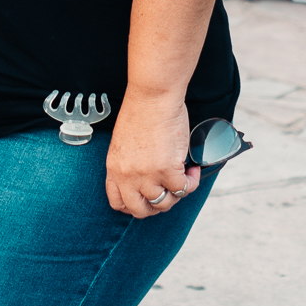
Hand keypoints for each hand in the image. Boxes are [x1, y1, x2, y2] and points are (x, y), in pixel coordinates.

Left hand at [104, 92, 199, 217]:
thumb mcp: (123, 143)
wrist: (153, 96)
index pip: (118, 202)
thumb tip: (144, 177)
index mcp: (114, 168)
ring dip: (176, 193)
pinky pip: (183, 188)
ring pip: (164, 202)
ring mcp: (147, 175)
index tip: (145, 199)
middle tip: (167, 192)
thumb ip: (129, 163)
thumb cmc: (140, 111)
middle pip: (140, 210)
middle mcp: (127, 176)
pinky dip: (191, 181)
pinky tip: (191, 169)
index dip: (133, 205)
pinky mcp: (167, 170)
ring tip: (181, 177)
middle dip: (156, 206)